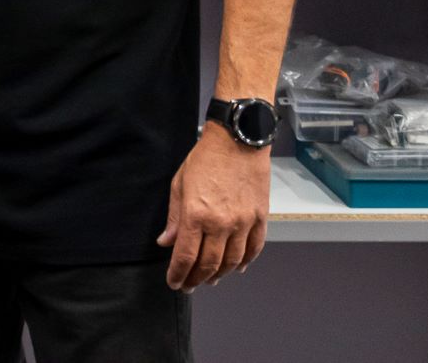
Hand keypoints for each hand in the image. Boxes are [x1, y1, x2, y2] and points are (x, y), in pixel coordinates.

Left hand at [157, 123, 269, 292]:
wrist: (237, 141)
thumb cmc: (205, 159)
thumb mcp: (179, 185)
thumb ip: (174, 218)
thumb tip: (166, 242)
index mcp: (196, 215)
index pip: (186, 256)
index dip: (179, 274)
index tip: (174, 283)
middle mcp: (221, 223)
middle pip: (209, 263)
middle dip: (197, 279)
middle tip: (190, 285)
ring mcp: (244, 222)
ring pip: (233, 261)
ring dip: (220, 274)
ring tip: (210, 279)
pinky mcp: (261, 218)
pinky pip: (255, 248)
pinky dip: (246, 262)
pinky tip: (238, 268)